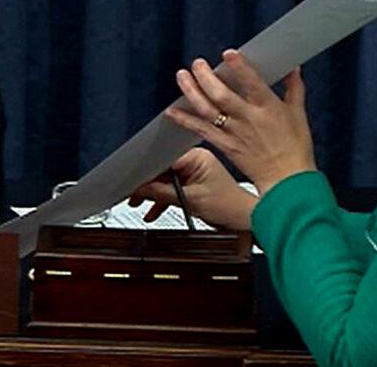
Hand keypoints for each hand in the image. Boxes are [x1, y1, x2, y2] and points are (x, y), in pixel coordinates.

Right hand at [129, 148, 257, 229]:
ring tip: (137, 202)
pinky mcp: (192, 182)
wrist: (245, 220)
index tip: (130, 179)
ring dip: (151, 193)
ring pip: (163, 180)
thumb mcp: (189, 200)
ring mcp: (193, 171)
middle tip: (130, 193)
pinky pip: (171, 187)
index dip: (144, 170)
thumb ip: (160, 193)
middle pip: (160, 169)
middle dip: (145, 183)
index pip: (161, 159)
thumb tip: (137, 188)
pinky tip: (152, 210)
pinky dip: (161, 198)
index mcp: (195, 157)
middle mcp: (194, 160)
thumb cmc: (228, 206)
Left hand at [165, 49, 315, 195]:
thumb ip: (293, 88)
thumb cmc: (296, 147)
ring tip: (181, 76)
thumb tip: (293, 68)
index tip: (228, 54)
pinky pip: (201, 130)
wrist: (288, 180)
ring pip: (208, 109)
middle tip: (197, 63)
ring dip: (192, 92)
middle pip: (222, 95)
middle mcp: (248, 118)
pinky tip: (171, 112)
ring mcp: (234, 132)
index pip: (252, 83)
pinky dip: (185, 120)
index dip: (240, 68)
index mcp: (269, 108)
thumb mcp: (298, 114)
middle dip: (206, 77)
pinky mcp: (224, 145)